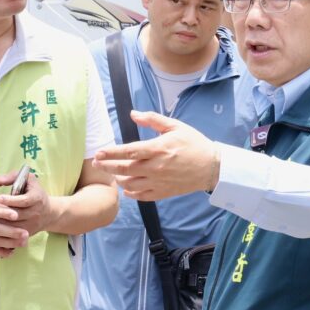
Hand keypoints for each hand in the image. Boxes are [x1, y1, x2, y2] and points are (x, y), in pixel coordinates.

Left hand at [0, 168, 58, 237]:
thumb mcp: (30, 181)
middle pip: (17, 215)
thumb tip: (3, 178)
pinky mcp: (27, 234)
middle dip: (2, 212)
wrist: (48, 213)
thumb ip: (16, 176)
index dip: (10, 200)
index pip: (24, 201)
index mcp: (37, 198)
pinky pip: (13, 235)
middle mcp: (36, 213)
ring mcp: (32, 225)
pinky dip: (2, 231)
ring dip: (0, 222)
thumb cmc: (34, 193)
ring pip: (13, 226)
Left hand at [93, 110, 218, 200]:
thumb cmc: (194, 144)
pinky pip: (142, 196)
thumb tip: (133, 114)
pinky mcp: (163, 192)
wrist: (212, 167)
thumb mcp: (175, 126)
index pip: (129, 151)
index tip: (99, 153)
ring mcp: (159, 182)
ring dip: (118, 179)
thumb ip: (153, 120)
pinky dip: (131, 193)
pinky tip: (126, 188)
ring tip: (113, 174)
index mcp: (158, 149)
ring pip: (131, 184)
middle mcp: (156, 167)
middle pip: (125, 169)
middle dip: (108, 166)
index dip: (112, 152)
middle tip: (96, 163)